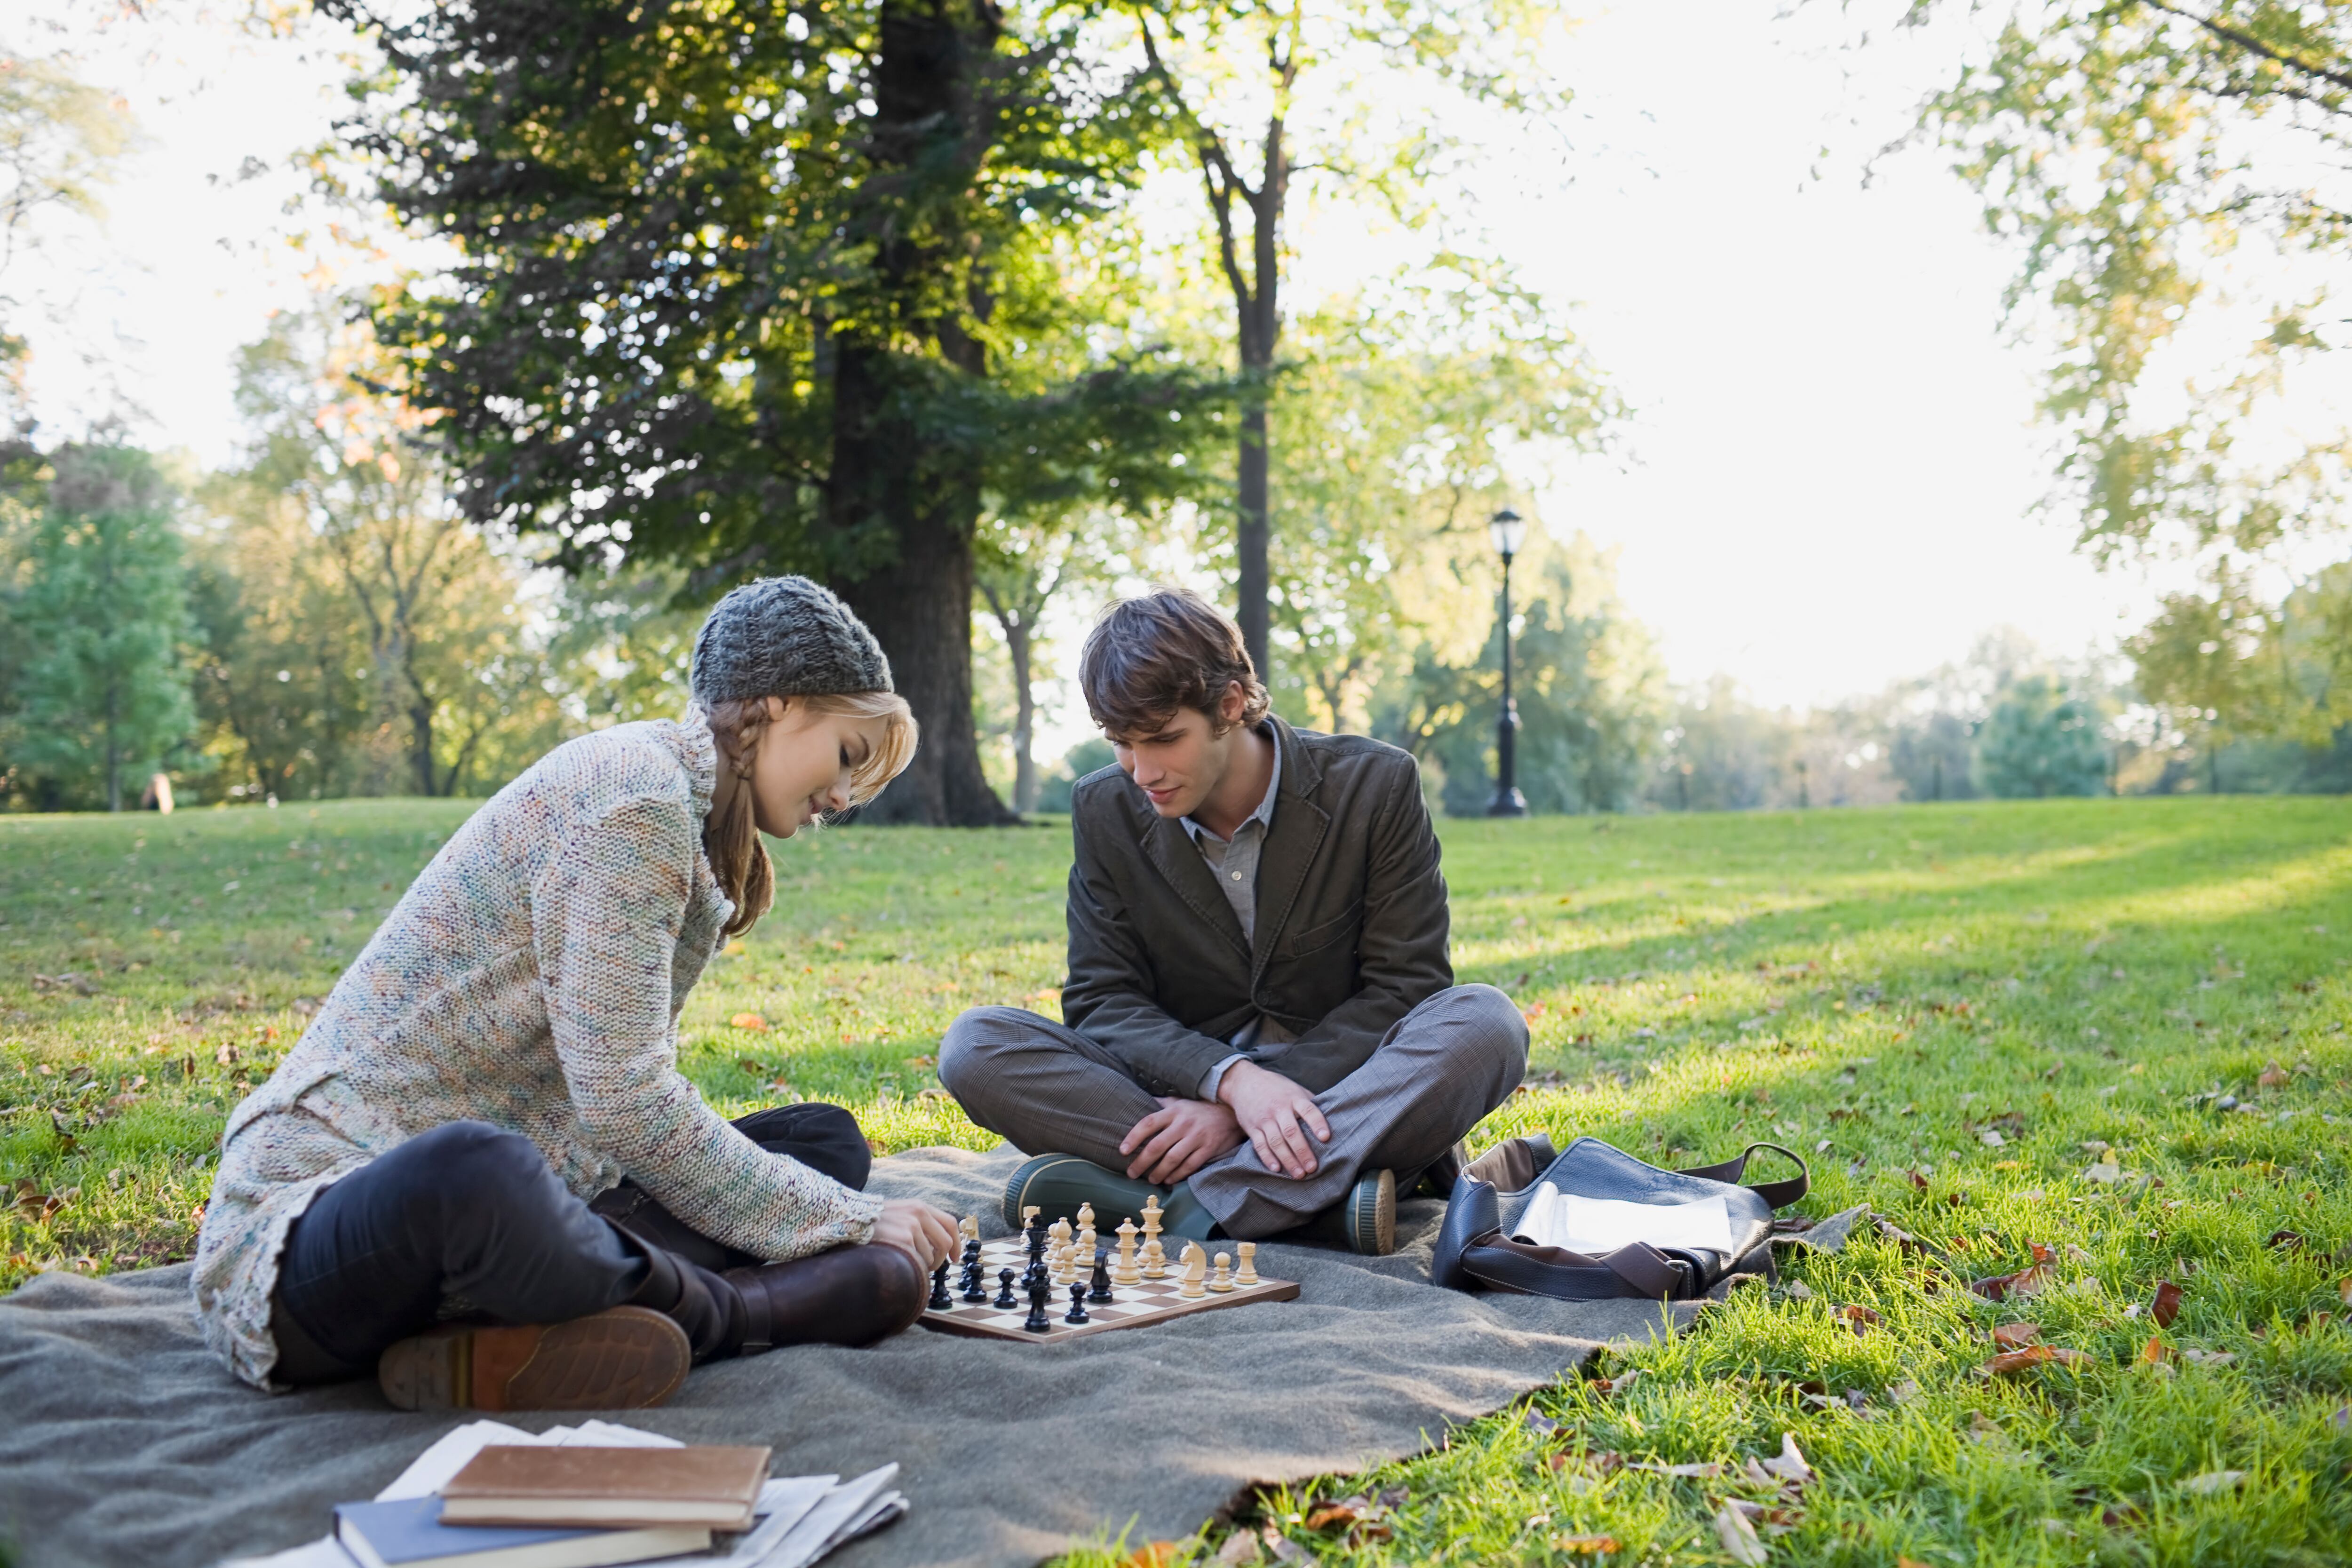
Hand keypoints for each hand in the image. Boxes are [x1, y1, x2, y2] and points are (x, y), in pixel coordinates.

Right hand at [870, 1197, 956, 1271]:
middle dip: (940, 1260)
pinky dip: (910, 1266)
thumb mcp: (900, 1214)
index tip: (955, 1257)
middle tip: (930, 1268)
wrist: (850, 1220)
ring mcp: (912, 1225)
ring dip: (921, 1265)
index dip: (957, 1243)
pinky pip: (917, 1261)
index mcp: (920, 1206)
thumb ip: (919, 1224)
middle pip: (945, 1242)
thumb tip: (938, 1246)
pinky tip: (897, 1260)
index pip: (950, 1223)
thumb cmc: (874, 1222)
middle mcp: (919, 1212)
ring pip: (930, 1256)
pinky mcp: (905, 1239)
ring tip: (903, 1261)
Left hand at [1118, 1096, 1245, 1183]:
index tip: (1122, 1150)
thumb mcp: (1180, 1102)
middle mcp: (1183, 1124)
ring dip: (1158, 1172)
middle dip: (1141, 1162)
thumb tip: (1141, 1102)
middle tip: (1132, 1173)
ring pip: (1172, 1159)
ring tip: (1151, 1179)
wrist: (1231, 1113)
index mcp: (1173, 1111)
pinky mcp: (1208, 1148)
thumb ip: (1162, 1105)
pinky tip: (1169, 1180)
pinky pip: (1189, 1166)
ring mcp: (1197, 1137)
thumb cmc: (1199, 1109)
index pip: (1148, 1123)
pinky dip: (1177, 1175)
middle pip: (1157, 1146)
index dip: (1133, 1137)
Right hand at [1216, 1060, 1330, 1178]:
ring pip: (1276, 1142)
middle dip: (1303, 1151)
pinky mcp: (1252, 1127)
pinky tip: (1277, 1169)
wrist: (1244, 1082)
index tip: (1326, 1138)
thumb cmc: (1277, 1088)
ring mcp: (1264, 1119)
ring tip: (1299, 1174)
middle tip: (1312, 1167)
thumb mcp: (1295, 1089)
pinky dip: (1268, 1158)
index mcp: (1293, 1098)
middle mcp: (1278, 1108)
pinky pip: (1260, 1145)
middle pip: (1291, 1131)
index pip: (1308, 1110)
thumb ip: (1309, 1103)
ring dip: (1288, 1159)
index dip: (1317, 1124)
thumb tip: (1332, 1118)